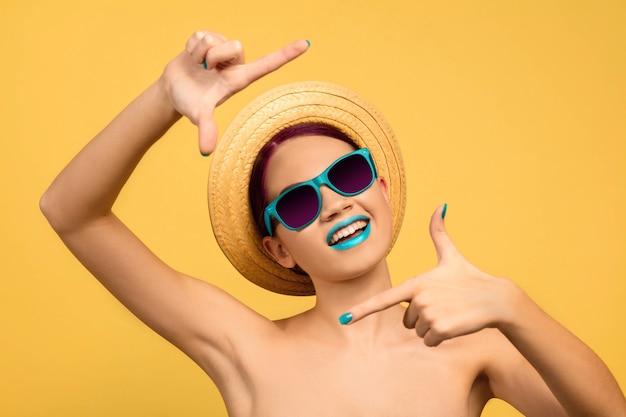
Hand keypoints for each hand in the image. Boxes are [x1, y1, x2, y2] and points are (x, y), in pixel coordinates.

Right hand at [161, 31, 308, 154]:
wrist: (170, 91)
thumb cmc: (189, 103)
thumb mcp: (198, 116)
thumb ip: (206, 130)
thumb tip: (205, 151)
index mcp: (240, 79)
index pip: (267, 66)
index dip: (286, 54)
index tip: (306, 44)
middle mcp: (235, 63)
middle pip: (234, 45)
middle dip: (214, 56)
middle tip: (205, 71)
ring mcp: (222, 50)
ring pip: (215, 39)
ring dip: (200, 52)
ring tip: (197, 66)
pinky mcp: (209, 39)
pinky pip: (202, 33)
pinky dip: (191, 45)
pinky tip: (191, 57)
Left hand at [343, 205, 517, 345]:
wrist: (495, 298)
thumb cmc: (470, 277)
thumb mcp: (451, 256)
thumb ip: (439, 233)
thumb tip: (440, 206)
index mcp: (416, 282)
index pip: (384, 299)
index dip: (362, 310)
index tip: (344, 319)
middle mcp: (419, 298)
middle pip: (407, 320)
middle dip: (423, 317)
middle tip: (443, 304)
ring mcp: (429, 314)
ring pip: (419, 332)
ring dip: (434, 327)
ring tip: (451, 312)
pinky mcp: (441, 329)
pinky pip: (430, 341)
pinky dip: (442, 338)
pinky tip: (455, 324)